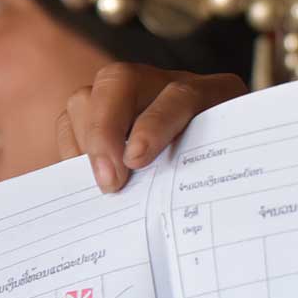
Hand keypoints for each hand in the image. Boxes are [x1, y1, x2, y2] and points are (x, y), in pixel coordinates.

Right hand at [57, 63, 245, 191]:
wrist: (226, 164)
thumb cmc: (222, 171)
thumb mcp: (225, 171)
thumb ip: (206, 177)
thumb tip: (185, 216)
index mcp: (213, 94)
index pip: (180, 95)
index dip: (155, 124)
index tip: (137, 159)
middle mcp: (166, 85)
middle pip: (121, 81)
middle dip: (104, 131)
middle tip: (108, 182)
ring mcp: (130, 96)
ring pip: (89, 97)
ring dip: (85, 142)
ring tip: (100, 184)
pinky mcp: (100, 113)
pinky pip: (71, 121)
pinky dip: (72, 149)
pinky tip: (85, 179)